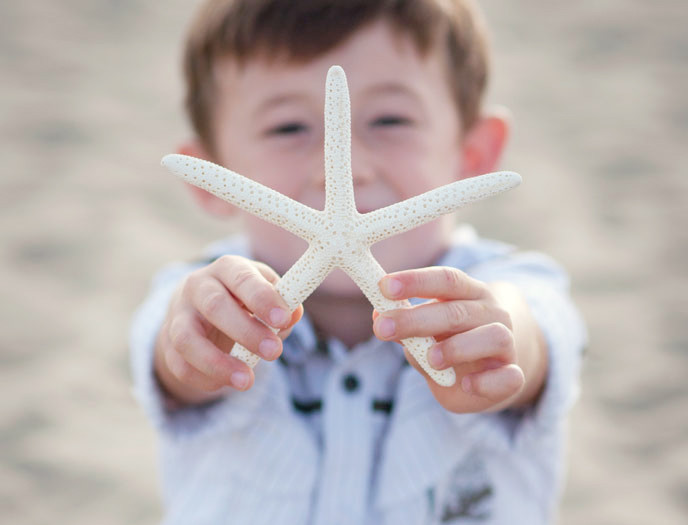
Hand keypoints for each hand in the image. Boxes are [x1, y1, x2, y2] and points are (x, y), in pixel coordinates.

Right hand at [154, 255, 302, 403]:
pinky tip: (225, 385)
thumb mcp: (266, 293)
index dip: (262, 298)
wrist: (201, 307)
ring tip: (247, 381)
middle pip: (215, 306)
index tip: (283, 319)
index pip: (242, 278)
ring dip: (217, 363)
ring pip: (187, 339)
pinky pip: (179, 364)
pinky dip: (202, 378)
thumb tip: (293, 314)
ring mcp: (178, 314)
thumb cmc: (244, 299)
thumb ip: (283, 303)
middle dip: (246, 331)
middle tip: (274, 352)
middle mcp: (198, 286)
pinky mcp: (168, 343)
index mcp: (227, 268)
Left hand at [373, 267, 526, 412]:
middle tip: (383, 328)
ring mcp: (507, 344)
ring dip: (457, 347)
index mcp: (469, 294)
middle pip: (458, 310)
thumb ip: (407, 329)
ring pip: (493, 336)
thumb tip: (379, 317)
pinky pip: (509, 377)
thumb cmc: (452, 344)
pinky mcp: (514, 376)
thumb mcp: (427, 334)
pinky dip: (487, 381)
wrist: (492, 372)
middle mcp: (491, 313)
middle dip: (416, 319)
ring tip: (431, 359)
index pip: (446, 279)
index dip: (416, 281)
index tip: (384, 287)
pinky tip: (465, 384)